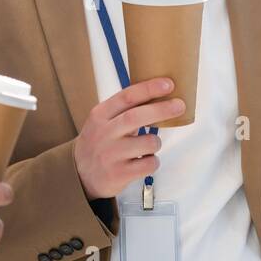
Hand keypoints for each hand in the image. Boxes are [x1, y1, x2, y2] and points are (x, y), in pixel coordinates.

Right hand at [73, 78, 184, 199]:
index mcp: (100, 115)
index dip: (149, 89)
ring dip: (156, 142)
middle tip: (180, 105)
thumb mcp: (103, 121)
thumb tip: (160, 92)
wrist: (80, 176)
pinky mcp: (118, 174)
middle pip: (136, 117)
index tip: (168, 84)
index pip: (126, 97)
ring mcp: (110, 155)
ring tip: (149, 145)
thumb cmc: (100, 142)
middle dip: (161, 109)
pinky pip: (149, 164)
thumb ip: (125, 109)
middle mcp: (104, 134)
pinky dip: (153, 161)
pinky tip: (144, 160)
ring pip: (148, 143)